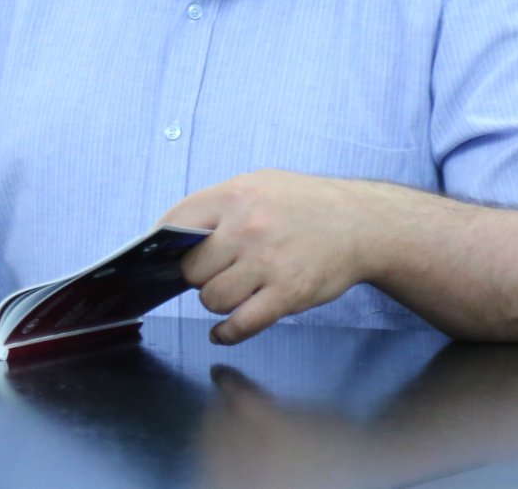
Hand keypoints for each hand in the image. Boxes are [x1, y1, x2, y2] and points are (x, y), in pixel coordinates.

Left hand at [161, 169, 378, 344]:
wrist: (362, 223)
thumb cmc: (306, 205)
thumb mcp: (260, 185)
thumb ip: (218, 205)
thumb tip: (173, 233)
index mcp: (235, 195)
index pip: (176, 223)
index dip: (161, 245)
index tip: (156, 257)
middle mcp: (247, 228)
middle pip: (191, 268)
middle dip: (197, 276)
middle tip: (213, 273)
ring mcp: (267, 263)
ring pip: (212, 298)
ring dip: (216, 302)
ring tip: (231, 292)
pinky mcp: (287, 294)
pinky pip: (241, 324)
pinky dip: (227, 332)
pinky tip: (224, 330)